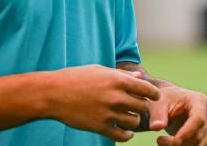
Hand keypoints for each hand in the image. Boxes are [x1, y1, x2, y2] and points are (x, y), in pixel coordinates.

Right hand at [46, 65, 161, 141]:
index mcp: (117, 80)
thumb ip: (122, 75)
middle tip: (139, 109)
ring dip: (134, 121)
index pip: (147, 89)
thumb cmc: (76, 78)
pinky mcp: (100, 127)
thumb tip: (139, 76)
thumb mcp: (99, 71)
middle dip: (144, 108)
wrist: (53, 94)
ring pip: (135, 122)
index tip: (152, 97)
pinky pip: (123, 136)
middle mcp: (115, 97)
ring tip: (129, 119)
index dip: (153, 94)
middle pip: (143, 107)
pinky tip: (123, 130)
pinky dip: (126, 135)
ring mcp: (108, 113)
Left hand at [147, 85, 206, 145]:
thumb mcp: (158, 103)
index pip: (199, 118)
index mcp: (199, 101)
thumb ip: (157, 114)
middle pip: (198, 134)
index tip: (174, 140)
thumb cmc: (165, 100)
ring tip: (161, 142)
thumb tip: (156, 127)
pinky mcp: (205, 137)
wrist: (169, 103)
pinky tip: (169, 144)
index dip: (188, 131)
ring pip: (199, 144)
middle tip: (159, 141)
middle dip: (179, 142)